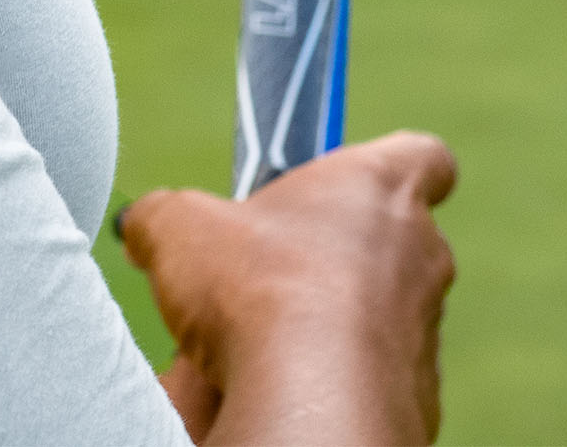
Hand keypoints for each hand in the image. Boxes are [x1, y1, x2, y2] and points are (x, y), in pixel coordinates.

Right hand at [120, 132, 456, 446]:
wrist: (311, 408)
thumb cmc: (259, 290)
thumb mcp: (180, 227)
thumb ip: (164, 214)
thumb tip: (142, 226)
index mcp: (380, 188)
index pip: (424, 157)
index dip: (389, 166)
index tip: (349, 183)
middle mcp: (420, 256)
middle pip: (392, 243)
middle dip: (334, 258)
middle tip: (271, 274)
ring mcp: (424, 334)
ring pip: (379, 319)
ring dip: (330, 325)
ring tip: (262, 344)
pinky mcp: (418, 403)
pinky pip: (372, 383)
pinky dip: (334, 384)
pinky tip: (283, 389)